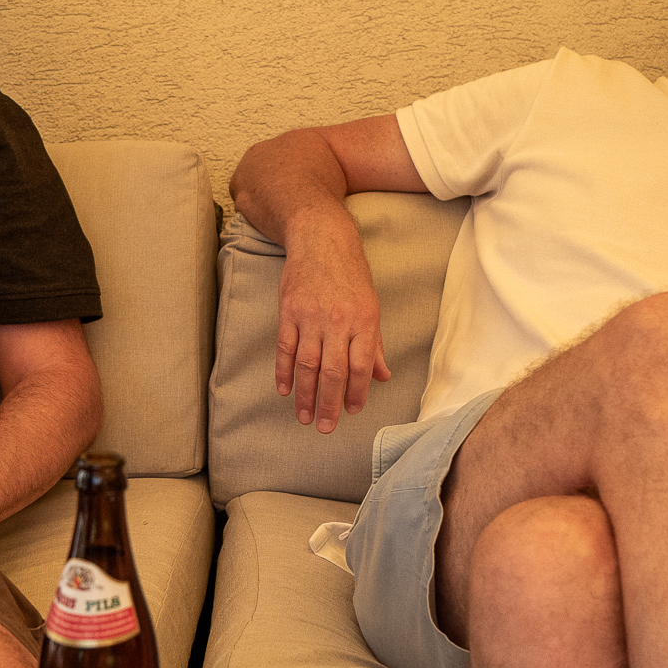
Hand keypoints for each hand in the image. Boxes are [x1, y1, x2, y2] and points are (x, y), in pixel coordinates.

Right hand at [274, 230, 391, 434]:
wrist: (321, 240)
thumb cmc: (351, 275)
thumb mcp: (371, 307)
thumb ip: (374, 345)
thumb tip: (382, 376)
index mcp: (363, 322)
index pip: (360, 367)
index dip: (357, 393)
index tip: (352, 411)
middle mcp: (337, 322)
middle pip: (332, 372)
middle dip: (329, 404)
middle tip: (325, 428)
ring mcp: (310, 317)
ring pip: (307, 365)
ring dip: (305, 395)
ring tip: (304, 417)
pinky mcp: (289, 312)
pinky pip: (285, 349)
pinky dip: (284, 371)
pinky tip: (285, 390)